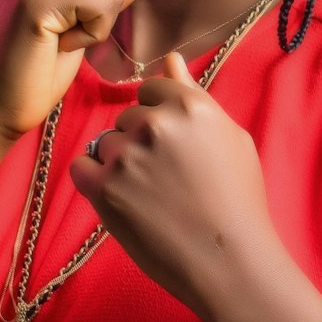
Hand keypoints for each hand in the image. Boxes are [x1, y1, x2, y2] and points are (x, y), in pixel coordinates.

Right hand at [0, 0, 154, 140]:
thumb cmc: (36, 69)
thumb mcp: (81, 22)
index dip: (96, 4)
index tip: (56, 27)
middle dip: (98, 14)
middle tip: (53, 38)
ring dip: (93, 26)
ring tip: (52, 41)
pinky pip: (102, 4)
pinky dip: (90, 35)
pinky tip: (54, 45)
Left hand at [68, 52, 278, 317]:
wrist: (230, 261)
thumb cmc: (239, 202)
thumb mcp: (231, 139)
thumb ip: (195, 95)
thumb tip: (170, 60)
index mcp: (190, 106)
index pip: (151, 90)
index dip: (161, 118)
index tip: (173, 148)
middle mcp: (156, 124)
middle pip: (128, 118)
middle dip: (140, 142)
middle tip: (168, 180)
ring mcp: (126, 156)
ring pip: (105, 143)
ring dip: (119, 163)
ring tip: (150, 196)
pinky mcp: (104, 189)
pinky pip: (81, 168)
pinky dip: (95, 182)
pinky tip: (123, 200)